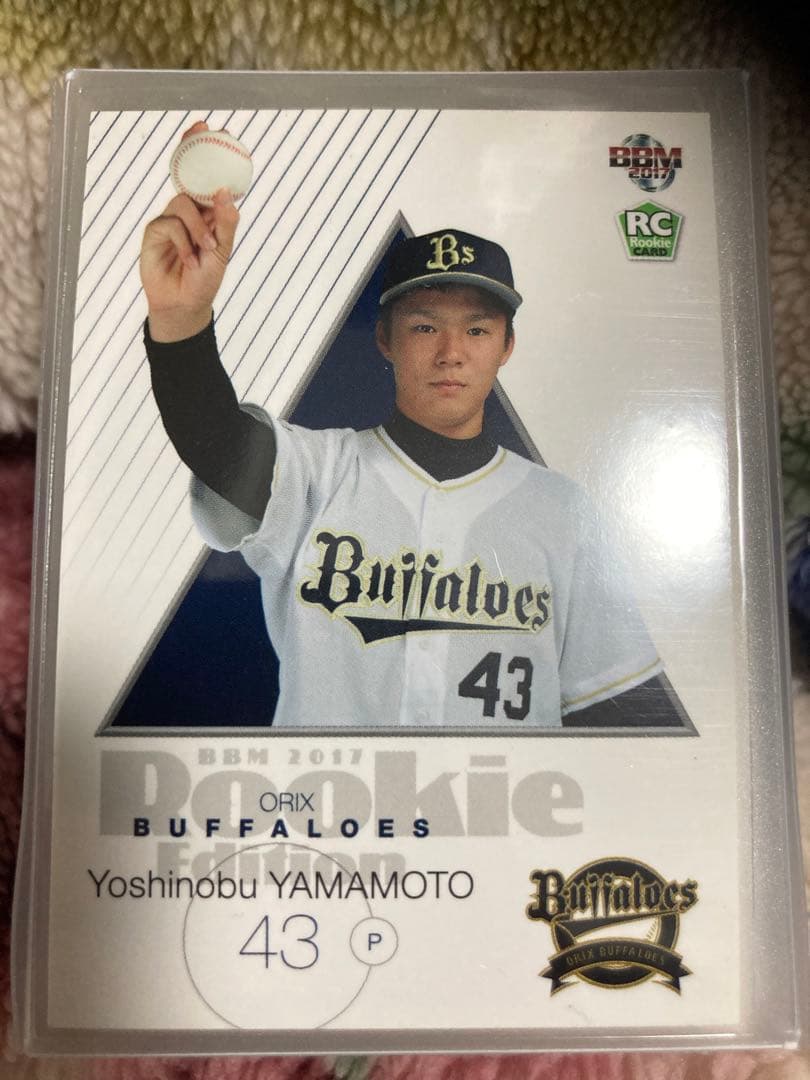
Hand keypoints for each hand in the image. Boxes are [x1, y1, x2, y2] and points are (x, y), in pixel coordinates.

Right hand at [140, 121, 240, 341]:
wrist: (184, 305)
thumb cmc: (205, 279)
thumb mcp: (222, 253)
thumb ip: (225, 224)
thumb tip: (225, 192)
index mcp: (208, 213)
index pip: (208, 179)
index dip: (209, 154)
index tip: (219, 129)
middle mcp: (188, 212)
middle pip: (188, 174)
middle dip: (193, 151)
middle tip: (203, 130)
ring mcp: (170, 220)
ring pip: (183, 203)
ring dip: (198, 227)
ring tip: (207, 250)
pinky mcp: (154, 232)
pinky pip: (170, 224)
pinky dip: (183, 242)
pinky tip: (189, 259)